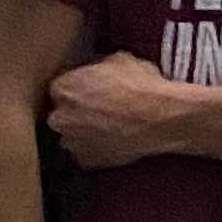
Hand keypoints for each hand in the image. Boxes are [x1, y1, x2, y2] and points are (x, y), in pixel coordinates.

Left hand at [44, 54, 194, 170]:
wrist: (161, 119)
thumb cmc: (142, 87)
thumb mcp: (121, 60)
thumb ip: (100, 68)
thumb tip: (101, 70)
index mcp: (63, 88)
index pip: (61, 87)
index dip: (78, 88)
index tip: (92, 89)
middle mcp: (60, 117)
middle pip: (62, 114)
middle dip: (77, 112)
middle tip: (101, 108)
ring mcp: (72, 142)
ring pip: (73, 136)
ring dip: (85, 132)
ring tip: (110, 126)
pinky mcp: (87, 161)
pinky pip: (87, 153)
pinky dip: (97, 148)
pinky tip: (115, 140)